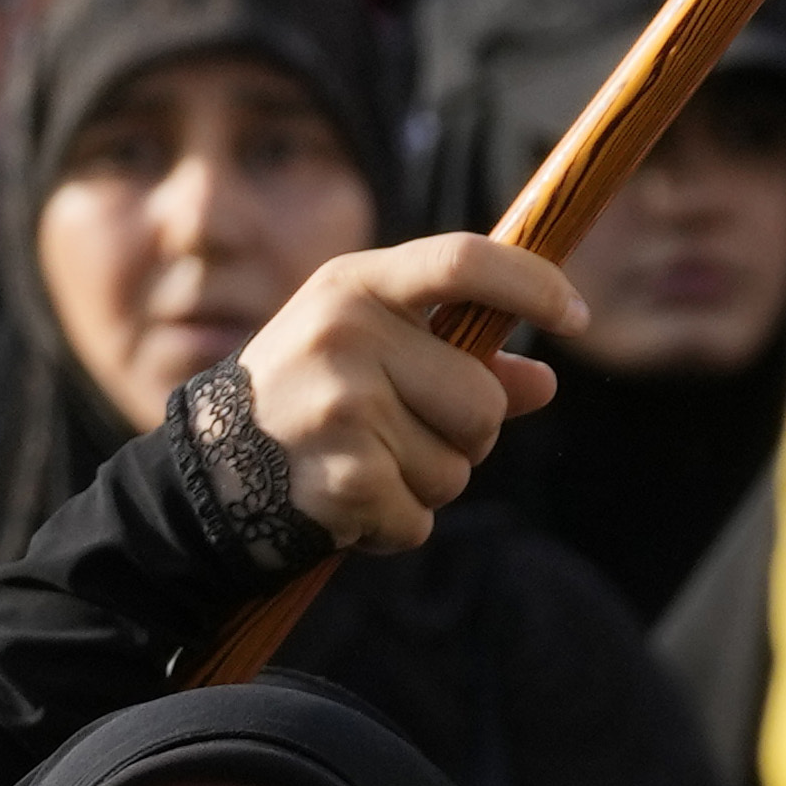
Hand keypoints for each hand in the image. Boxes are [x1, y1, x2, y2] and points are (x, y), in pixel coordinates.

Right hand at [220, 238, 580, 556]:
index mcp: (353, 287)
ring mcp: (339, 408)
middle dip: (466, 435)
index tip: (576, 317)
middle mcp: (344, 336)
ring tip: (366, 464)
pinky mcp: (340, 479)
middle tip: (406, 433)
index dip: (532, 286)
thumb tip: (543, 382)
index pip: (463, 261)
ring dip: (426, 483)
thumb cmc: (308, 394)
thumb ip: (460, 360)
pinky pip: (420, 518)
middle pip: (481, 401)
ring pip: (456, 469)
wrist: (209, 468)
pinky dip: (395, 523)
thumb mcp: (370, 350)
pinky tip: (350, 500)